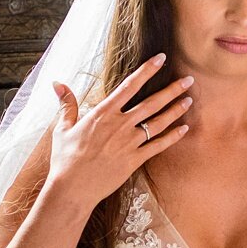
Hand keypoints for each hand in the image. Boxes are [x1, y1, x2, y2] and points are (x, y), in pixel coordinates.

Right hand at [47, 53, 192, 208]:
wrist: (73, 188)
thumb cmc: (65, 159)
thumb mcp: (63, 128)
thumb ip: (66, 104)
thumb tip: (57, 83)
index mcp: (103, 113)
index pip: (129, 85)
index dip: (147, 70)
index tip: (161, 58)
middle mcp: (120, 125)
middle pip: (152, 102)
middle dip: (172, 89)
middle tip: (188, 79)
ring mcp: (129, 143)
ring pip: (158, 122)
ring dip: (175, 110)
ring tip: (189, 99)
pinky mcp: (135, 160)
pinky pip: (158, 145)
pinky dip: (172, 137)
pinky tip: (183, 129)